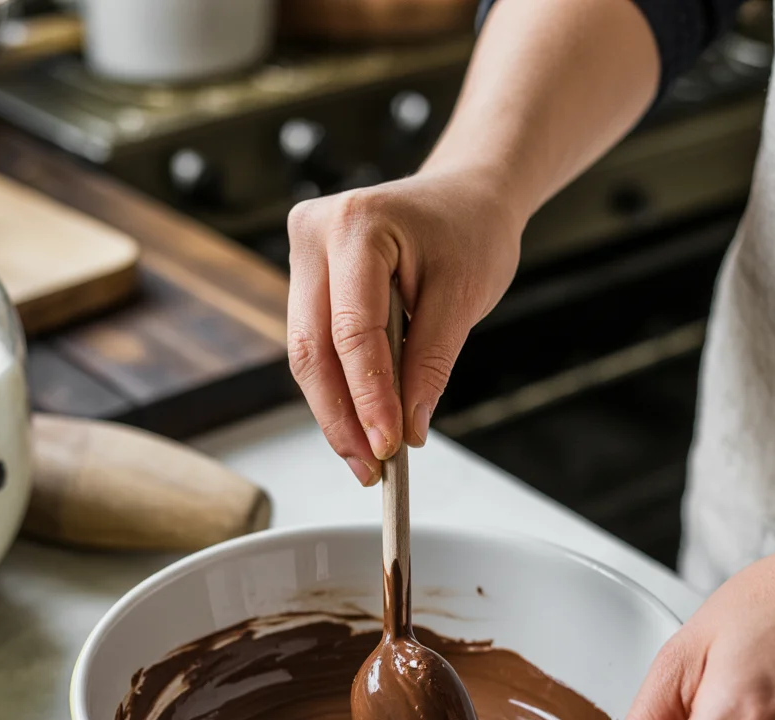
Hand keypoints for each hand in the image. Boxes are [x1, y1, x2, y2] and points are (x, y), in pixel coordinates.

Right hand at [286, 170, 521, 484]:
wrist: (465, 196)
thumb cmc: (470, 230)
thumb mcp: (464, 297)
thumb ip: (431, 364)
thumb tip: (408, 428)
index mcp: (357, 225)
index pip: (352, 332)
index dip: (367, 398)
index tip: (386, 446)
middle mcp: (315, 234)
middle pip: (312, 349)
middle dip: (341, 417)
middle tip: (369, 467)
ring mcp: (304, 255)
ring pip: (307, 354)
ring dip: (335, 411)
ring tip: (366, 458)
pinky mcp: (307, 278)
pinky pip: (315, 346)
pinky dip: (338, 389)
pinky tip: (358, 424)